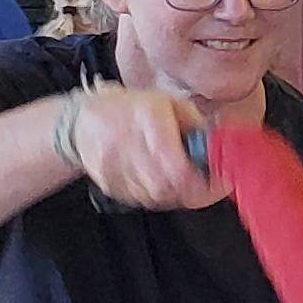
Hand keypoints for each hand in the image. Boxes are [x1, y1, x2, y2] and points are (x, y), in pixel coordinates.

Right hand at [60, 83, 219, 208]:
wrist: (85, 119)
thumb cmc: (132, 108)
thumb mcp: (170, 102)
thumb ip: (196, 124)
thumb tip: (218, 146)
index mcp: (149, 118)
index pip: (177, 167)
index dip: (201, 183)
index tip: (217, 184)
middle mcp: (128, 142)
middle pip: (166, 186)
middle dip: (190, 190)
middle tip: (202, 186)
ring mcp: (114, 165)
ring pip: (153, 196)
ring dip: (172, 194)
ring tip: (177, 180)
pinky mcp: (106, 181)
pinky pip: (137, 199)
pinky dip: (153, 195)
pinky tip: (156, 180)